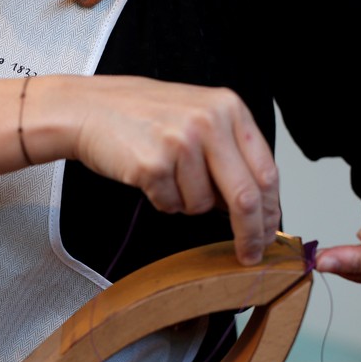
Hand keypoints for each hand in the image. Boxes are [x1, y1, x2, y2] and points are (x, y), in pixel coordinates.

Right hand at [31, 75, 280, 264]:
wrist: (89, 108)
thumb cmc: (143, 116)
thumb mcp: (198, 116)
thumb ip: (229, 151)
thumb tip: (253, 205)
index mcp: (229, 108)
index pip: (265, 171)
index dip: (271, 210)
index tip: (269, 233)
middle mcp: (210, 121)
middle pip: (245, 196)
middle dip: (250, 233)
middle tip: (249, 254)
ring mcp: (181, 142)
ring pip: (202, 205)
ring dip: (186, 203)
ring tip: (166, 173)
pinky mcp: (154, 164)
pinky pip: (171, 205)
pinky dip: (162, 200)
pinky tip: (148, 174)